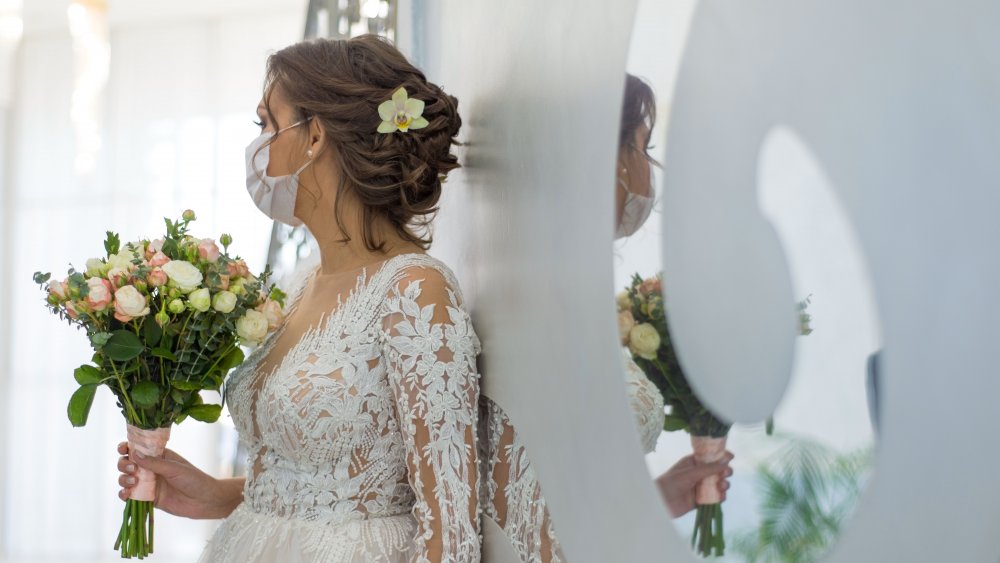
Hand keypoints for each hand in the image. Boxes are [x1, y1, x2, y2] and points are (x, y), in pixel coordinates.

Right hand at [116, 442, 242, 519]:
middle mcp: (151, 468)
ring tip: (133, 482)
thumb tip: (134, 453)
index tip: (123, 449)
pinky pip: (130, 496)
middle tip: (133, 469)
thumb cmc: (194, 480)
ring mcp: (148, 483)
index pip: (138, 449)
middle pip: (128, 463)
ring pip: (126, 479)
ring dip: (124, 479)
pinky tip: (126, 495)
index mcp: (159, 456)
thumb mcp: (175, 468)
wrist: (204, 501)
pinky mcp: (147, 498)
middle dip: (124, 464)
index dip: (127, 447)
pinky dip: (124, 494)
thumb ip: (154, 463)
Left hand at [656, 451, 733, 517]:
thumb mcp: (691, 473)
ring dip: (724, 484)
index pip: (710, 457)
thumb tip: (726, 462)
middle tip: (727, 473)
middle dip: (724, 471)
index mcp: (693, 463)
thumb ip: (709, 468)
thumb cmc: (671, 482)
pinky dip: (720, 497)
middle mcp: (698, 474)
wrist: (660, 502)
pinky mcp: (701, 500)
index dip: (721, 456)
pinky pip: (715, 497)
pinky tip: (721, 496)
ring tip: (722, 486)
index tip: (731, 456)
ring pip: (718, 484)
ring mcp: (700, 487)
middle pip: (717, 471)